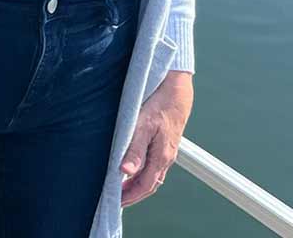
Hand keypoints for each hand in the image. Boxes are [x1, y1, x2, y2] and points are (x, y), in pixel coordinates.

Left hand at [120, 70, 192, 206]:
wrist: (176, 91)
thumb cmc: (159, 105)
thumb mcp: (143, 125)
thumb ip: (135, 149)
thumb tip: (126, 172)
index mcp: (161, 157)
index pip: (144, 185)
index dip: (130, 196)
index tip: (116, 202)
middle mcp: (166, 158)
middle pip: (149, 184)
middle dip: (134, 194)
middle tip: (117, 199)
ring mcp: (167, 151)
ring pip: (153, 175)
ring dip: (139, 184)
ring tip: (123, 188)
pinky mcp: (166, 143)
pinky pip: (155, 165)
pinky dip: (144, 172)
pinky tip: (136, 169)